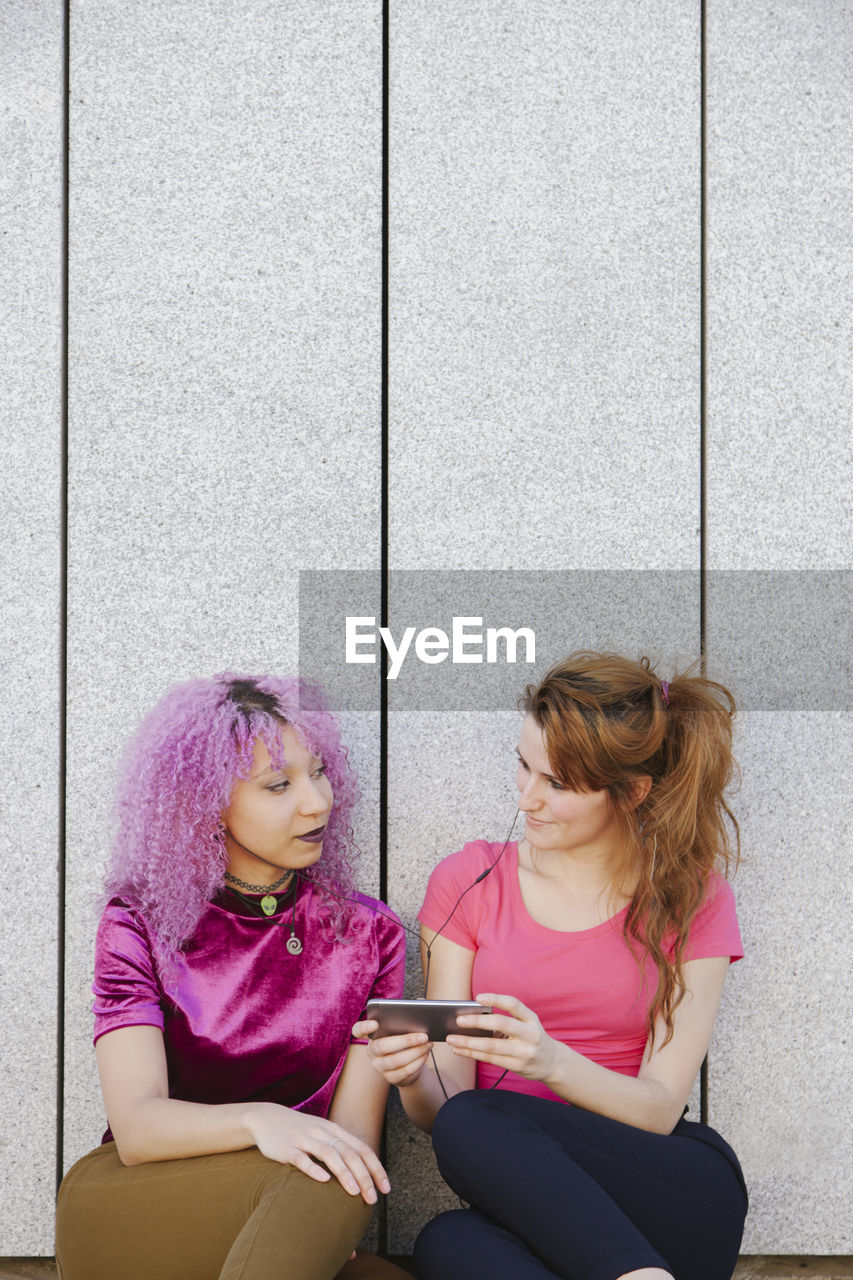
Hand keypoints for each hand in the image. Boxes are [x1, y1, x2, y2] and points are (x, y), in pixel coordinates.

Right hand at [245, 1103, 390, 1203]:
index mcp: (334, 1130)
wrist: (266, 1118)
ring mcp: (304, 1138)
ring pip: (328, 1154)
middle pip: (349, 1153)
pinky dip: (313, 1168)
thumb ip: (340, 1148)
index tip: (385, 1188)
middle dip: (364, 1176)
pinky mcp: (286, 1147)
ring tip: (354, 1192)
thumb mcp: (322, 1134)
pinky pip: (301, 1158)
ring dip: (344, 1173)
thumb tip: (362, 1172)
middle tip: (372, 1198)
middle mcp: (322, 1132)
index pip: (362, 1148)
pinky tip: (323, 1180)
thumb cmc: (299, 1131)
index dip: (375, 1168)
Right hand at [352, 1019, 432, 1087]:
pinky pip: (404, 1071)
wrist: (410, 1064)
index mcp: (372, 1034)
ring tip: (428, 1043)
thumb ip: (409, 1012)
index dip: (364, 1027)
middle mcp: (372, 1051)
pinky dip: (417, 1062)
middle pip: (382, 1046)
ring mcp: (379, 1066)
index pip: (358, 1030)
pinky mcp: (390, 1078)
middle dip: (405, 1040)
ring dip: (415, 1051)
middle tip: (423, 1035)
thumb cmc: (406, 1039)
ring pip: (395, 1060)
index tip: (375, 1023)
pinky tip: (426, 1054)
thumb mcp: (405, 1026)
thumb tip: (421, 1002)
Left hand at [446, 993, 563, 1083]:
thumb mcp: (527, 1025)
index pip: (514, 1004)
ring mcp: (525, 1052)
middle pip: (501, 1024)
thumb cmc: (532, 1038)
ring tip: (452, 1039)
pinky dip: (472, 1054)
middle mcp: (530, 1034)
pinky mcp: (518, 1066)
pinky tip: (460, 1050)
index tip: (478, 997)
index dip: (496, 999)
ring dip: (468, 1043)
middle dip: (477, 1022)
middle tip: (458, 1020)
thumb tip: (473, 1018)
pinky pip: (491, 1059)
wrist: (553, 1062)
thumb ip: (507, 1020)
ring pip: (492, 1046)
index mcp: (532, 1019)